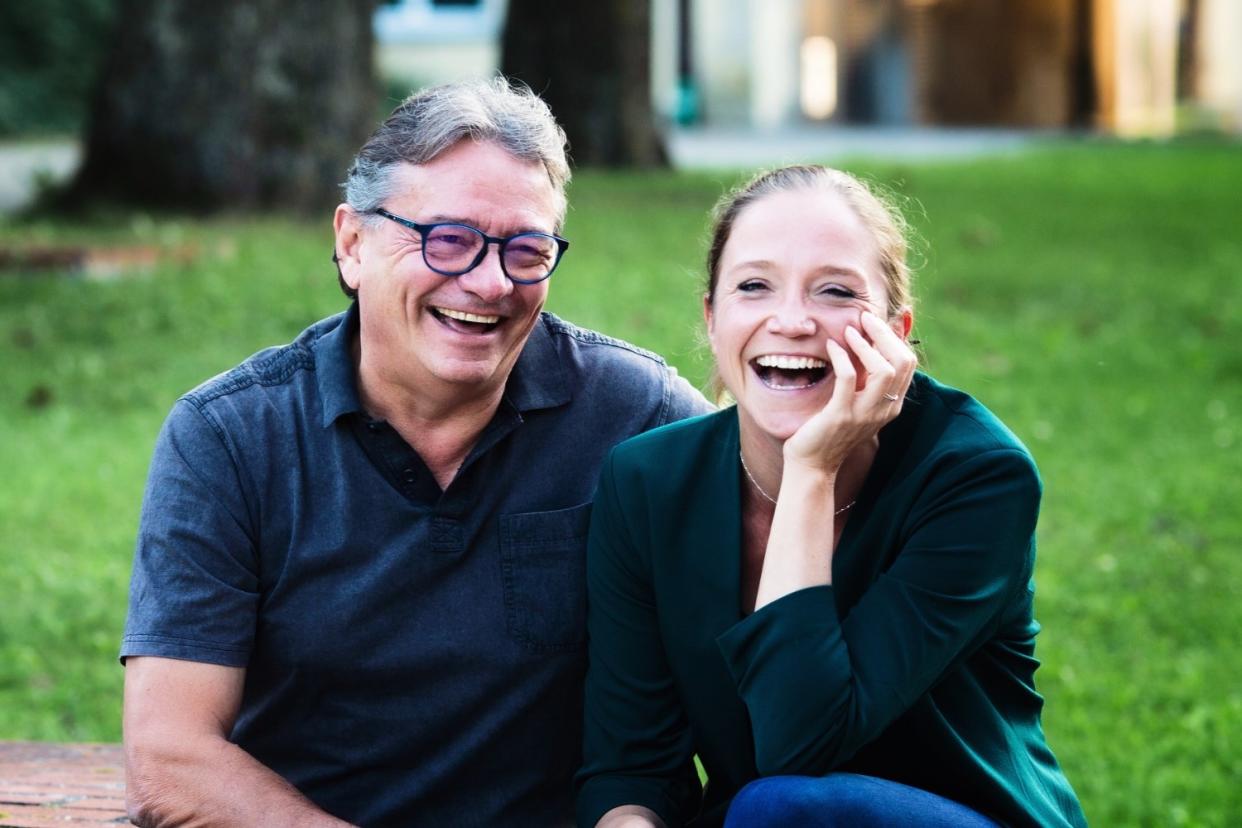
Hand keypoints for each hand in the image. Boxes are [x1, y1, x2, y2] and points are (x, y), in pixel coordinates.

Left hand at [782, 311, 916, 476]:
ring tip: (849, 331)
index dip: (894, 337)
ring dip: (866, 344)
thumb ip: (868, 377)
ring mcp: (865, 413)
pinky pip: (848, 377)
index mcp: (892, 405)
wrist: (813, 464)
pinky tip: (832, 347)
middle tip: (864, 318)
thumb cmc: (831, 429)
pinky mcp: (841, 414)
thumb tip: (873, 341)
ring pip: (884, 370)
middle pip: (902, 362)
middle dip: (884, 334)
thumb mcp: (857, 401)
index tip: (873, 322)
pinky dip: (842, 356)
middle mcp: (884, 409)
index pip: (908, 363)